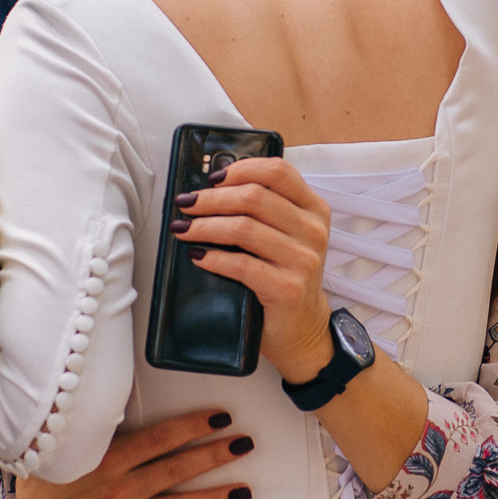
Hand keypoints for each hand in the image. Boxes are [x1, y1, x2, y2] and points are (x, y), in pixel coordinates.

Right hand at [14, 409, 253, 498]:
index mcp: (108, 458)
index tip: (222, 416)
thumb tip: (156, 398)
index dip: (192, 426)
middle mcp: (117, 490)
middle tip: (245, 444)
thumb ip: (119, 428)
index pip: (159, 439)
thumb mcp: (85, 439)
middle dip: (213, 457)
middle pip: (175, 471)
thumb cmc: (68, 464)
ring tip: (244, 491)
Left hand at [171, 157, 333, 383]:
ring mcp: (304, 260)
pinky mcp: (288, 288)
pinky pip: (242, 265)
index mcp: (314, 209)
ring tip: (183, 229)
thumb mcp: (284, 235)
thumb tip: (211, 188)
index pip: (277, 172)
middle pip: (254, 197)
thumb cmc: (284, 276)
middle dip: (211, 198)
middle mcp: (313, 230)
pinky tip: (198, 256)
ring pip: (244, 228)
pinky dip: (213, 258)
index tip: (212, 179)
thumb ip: (263, 209)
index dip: (240, 169)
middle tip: (186, 204)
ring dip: (205, 226)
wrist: (303, 328)